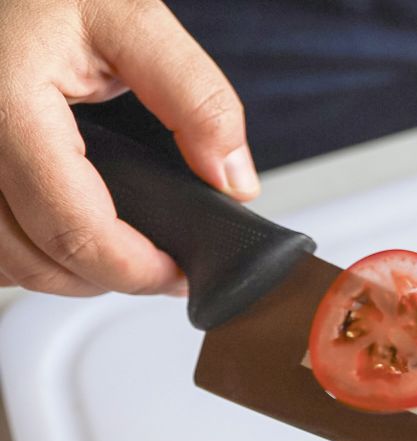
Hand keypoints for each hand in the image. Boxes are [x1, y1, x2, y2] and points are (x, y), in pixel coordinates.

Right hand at [0, 0, 255, 297]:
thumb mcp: (129, 16)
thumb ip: (195, 97)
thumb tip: (232, 179)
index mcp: (7, 106)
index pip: (74, 229)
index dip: (136, 268)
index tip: (178, 273)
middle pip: (37, 260)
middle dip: (107, 277)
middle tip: (158, 266)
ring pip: (4, 262)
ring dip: (64, 271)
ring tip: (118, 249)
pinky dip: (27, 249)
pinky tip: (66, 231)